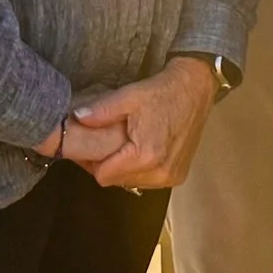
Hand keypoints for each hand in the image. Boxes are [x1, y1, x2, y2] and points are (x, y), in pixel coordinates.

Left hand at [73, 59, 216, 190]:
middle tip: (107, 142)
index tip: (91, 145)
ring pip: (132, 182)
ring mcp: (170, 178)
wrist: (195, 90)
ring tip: (127, 143)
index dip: (92, 161)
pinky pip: (149, 181)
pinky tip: (143, 149)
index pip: (103, 175)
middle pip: (117, 180)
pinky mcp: (178, 176)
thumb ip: (101, 111)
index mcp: (145, 157)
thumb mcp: (129, 96)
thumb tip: (77, 117)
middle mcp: (159, 174)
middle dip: (108, 163)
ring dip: (125, 168)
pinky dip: (142, 169)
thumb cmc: (162, 92)